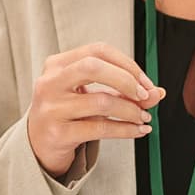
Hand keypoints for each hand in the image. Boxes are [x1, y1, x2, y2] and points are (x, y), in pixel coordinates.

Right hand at [27, 43, 164, 176]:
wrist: (38, 144)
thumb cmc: (67, 112)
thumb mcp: (90, 94)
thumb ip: (122, 89)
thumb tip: (156, 92)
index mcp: (57, 64)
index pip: (98, 50)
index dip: (127, 64)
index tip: (145, 82)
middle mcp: (50, 82)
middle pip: (92, 67)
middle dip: (126, 80)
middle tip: (143, 96)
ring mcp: (52, 108)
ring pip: (101, 101)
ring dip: (131, 110)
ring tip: (143, 117)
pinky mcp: (58, 133)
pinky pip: (100, 128)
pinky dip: (126, 129)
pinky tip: (138, 130)